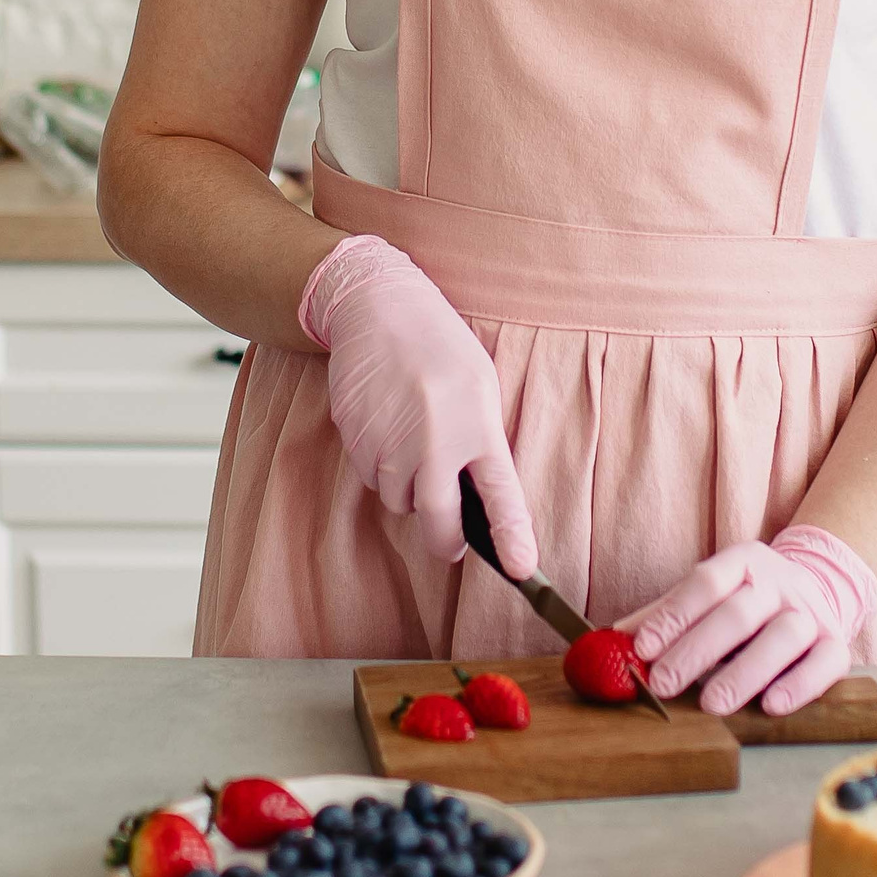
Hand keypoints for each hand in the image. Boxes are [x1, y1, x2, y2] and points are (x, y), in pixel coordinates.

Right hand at [299, 234, 536, 577]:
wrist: (379, 308)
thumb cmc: (439, 348)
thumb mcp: (479, 386)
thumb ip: (481, 443)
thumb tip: (479, 502)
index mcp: (476, 425)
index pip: (500, 495)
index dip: (511, 537)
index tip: (521, 568)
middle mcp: (433, 441)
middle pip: (439, 523)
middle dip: (446, 539)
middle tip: (452, 540)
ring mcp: (390, 443)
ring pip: (400, 501)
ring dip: (409, 490)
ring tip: (415, 439)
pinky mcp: (356, 439)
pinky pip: (370, 478)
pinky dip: (381, 467)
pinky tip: (387, 426)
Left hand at [625, 526, 876, 718]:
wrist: (821, 587)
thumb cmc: (748, 601)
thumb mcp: (708, 594)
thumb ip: (665, 615)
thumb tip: (613, 640)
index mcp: (742, 562)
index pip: (704, 583)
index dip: (672, 615)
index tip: (642, 648)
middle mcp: (778, 583)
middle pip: (737, 613)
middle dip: (697, 650)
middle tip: (664, 684)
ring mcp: (811, 613)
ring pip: (782, 637)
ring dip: (746, 672)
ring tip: (713, 703)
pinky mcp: (837, 645)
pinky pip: (824, 665)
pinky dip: (800, 686)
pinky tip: (772, 706)